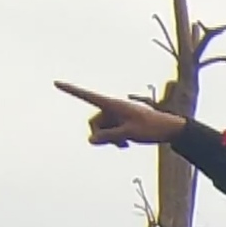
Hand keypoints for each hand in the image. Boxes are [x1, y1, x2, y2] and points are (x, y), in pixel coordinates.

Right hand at [54, 81, 187, 146]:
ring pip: (102, 130)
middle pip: (94, 122)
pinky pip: (109, 133)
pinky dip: (114, 139)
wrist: (170, 129)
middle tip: (120, 143)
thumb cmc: (151, 128)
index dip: (71, 90)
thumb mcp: (129, 134)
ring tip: (126, 144)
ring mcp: (116, 116)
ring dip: (110, 139)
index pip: (87, 96)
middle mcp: (112, 108)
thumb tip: (91, 140)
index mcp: (113, 104)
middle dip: (102, 135)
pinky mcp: (120, 123)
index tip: (56, 82)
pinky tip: (126, 144)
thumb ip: (109, 137)